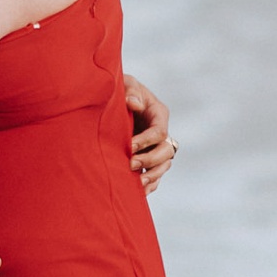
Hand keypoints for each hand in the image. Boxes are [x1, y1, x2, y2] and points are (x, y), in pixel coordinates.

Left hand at [124, 73, 175, 194]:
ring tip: (137, 183)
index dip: (147, 141)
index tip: (129, 146)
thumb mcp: (125, 84)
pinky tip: (138, 192)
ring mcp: (155, 147)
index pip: (160, 132)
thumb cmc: (118, 89)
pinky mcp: (148, 158)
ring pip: (164, 166)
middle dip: (150, 160)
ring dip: (152, 175)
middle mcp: (160, 132)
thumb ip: (130, 91)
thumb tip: (134, 103)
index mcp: (159, 114)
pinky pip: (155, 176)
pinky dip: (150, 185)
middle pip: (166, 151)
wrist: (110, 102)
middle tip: (130, 164)